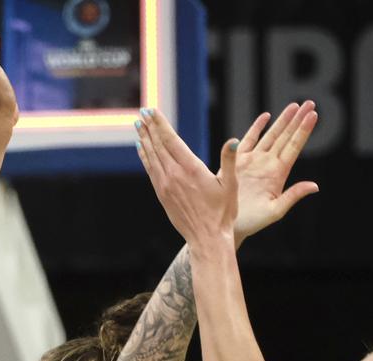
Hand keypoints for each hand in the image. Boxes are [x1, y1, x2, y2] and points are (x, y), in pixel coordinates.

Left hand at [136, 109, 238, 246]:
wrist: (207, 238)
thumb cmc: (223, 213)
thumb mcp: (230, 185)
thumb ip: (229, 161)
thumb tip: (234, 140)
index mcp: (191, 169)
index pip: (171, 140)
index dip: (160, 124)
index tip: (152, 110)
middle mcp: (174, 175)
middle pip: (158, 145)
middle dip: (150, 127)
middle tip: (143, 111)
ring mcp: (165, 186)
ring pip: (152, 157)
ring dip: (145, 139)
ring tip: (139, 125)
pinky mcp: (162, 195)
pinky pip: (151, 171)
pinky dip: (145, 157)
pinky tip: (142, 149)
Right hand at [230, 102, 318, 245]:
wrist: (229, 225)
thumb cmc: (252, 222)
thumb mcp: (275, 211)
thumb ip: (293, 196)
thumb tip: (315, 186)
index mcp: (278, 174)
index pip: (294, 147)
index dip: (303, 131)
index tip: (313, 115)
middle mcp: (268, 164)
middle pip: (285, 137)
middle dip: (297, 120)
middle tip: (310, 102)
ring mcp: (253, 162)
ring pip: (271, 135)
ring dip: (282, 120)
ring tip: (294, 105)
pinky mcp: (237, 162)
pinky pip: (249, 140)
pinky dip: (257, 127)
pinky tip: (266, 116)